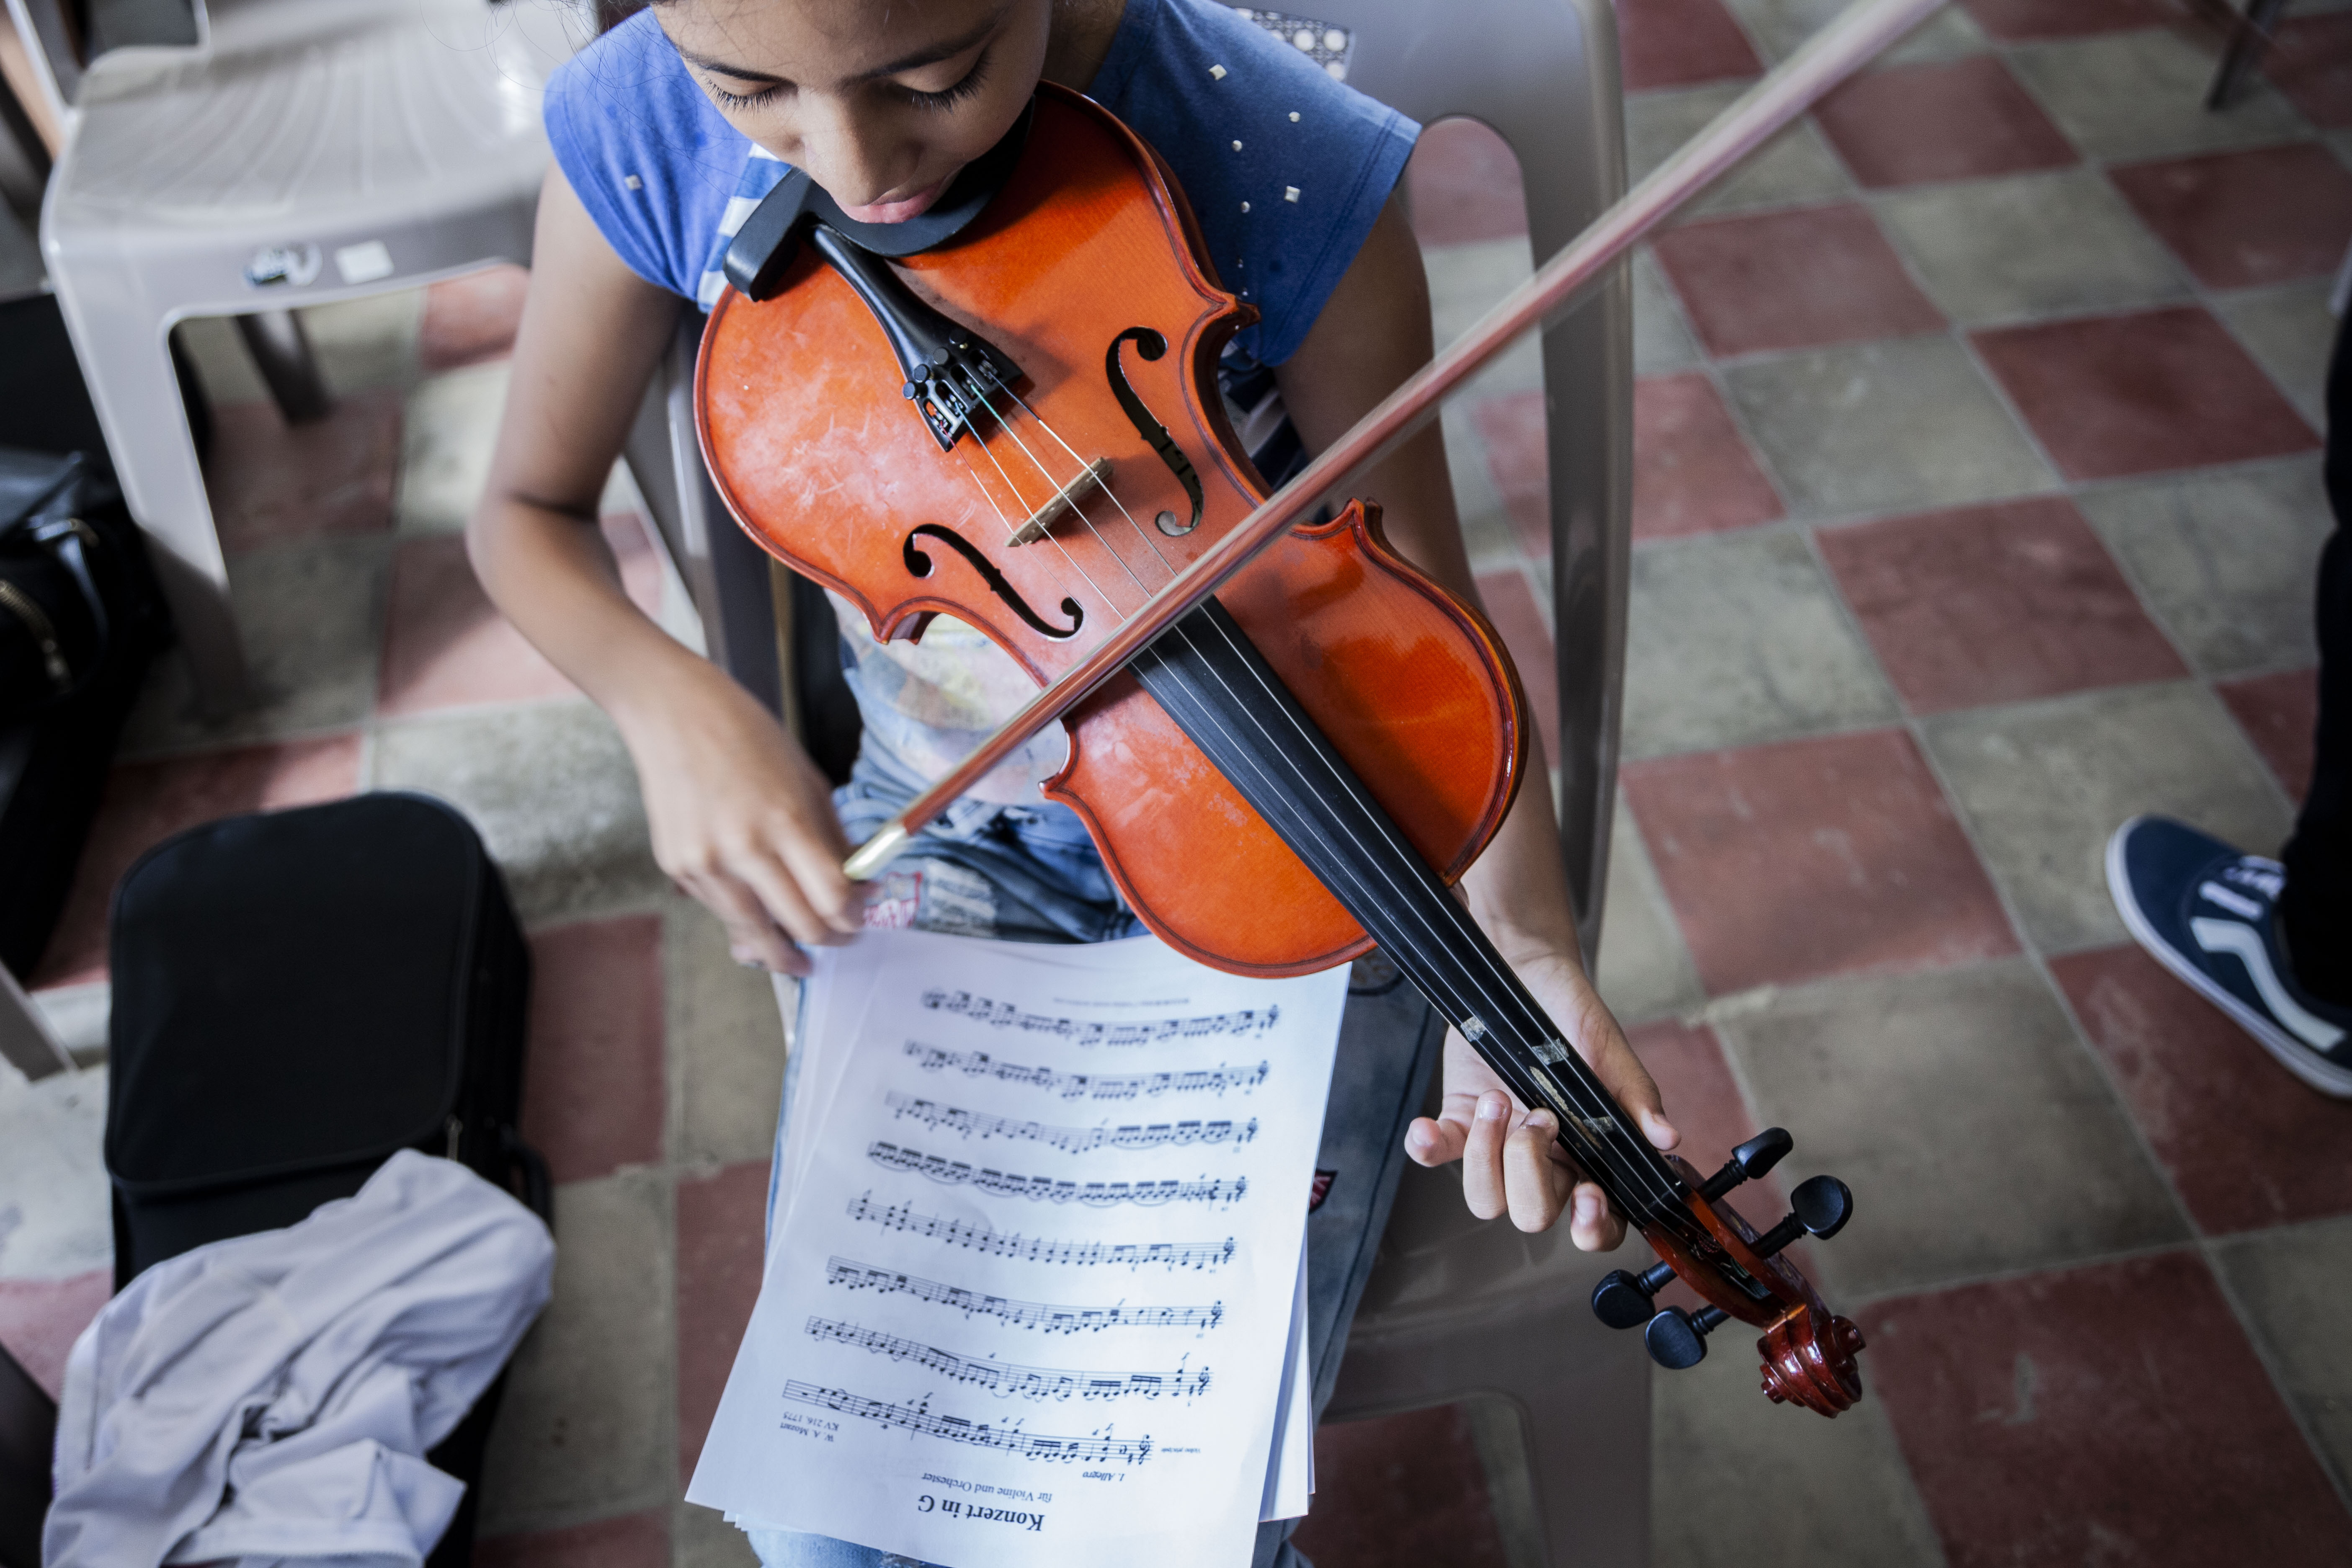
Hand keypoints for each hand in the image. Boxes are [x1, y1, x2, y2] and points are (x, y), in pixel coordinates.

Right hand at [617, 658, 864, 974]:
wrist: (672, 713)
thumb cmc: (747, 736)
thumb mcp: (807, 779)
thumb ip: (832, 837)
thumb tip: (859, 886)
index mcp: (785, 820)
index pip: (832, 898)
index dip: (853, 919)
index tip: (860, 920)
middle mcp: (743, 849)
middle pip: (800, 925)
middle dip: (827, 941)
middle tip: (838, 940)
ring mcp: (705, 863)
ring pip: (756, 933)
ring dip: (784, 949)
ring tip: (799, 953)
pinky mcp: (678, 869)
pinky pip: (722, 911)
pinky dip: (746, 920)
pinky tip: (758, 914)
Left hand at [1404, 950, 1676, 1247]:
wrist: (1528, 973)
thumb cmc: (1574, 1016)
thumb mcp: (1610, 1051)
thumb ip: (1635, 1097)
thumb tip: (1667, 1138)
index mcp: (1588, 1156)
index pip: (1596, 1222)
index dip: (1592, 1226)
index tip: (1589, 1196)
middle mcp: (1543, 1161)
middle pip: (1533, 1215)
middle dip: (1531, 1174)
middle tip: (1542, 1118)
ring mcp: (1498, 1145)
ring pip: (1485, 1198)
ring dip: (1487, 1156)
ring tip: (1499, 1099)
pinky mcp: (1460, 1121)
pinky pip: (1437, 1154)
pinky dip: (1428, 1147)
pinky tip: (1429, 1128)